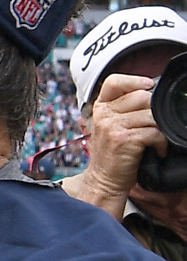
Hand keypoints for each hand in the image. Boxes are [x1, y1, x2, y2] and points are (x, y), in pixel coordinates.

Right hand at [64, 71, 166, 219]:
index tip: (147, 86)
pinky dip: (161, 143)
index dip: (133, 80)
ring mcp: (112, 126)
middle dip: (153, 111)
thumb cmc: (113, 154)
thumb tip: (150, 94)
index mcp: (101, 108)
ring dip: (159, 129)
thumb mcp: (111, 126)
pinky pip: (154, 132)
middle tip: (152, 126)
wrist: (105, 180)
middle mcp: (104, 115)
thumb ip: (124, 109)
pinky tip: (157, 149)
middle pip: (141, 96)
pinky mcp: (124, 139)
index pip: (114, 82)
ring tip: (155, 141)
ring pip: (151, 115)